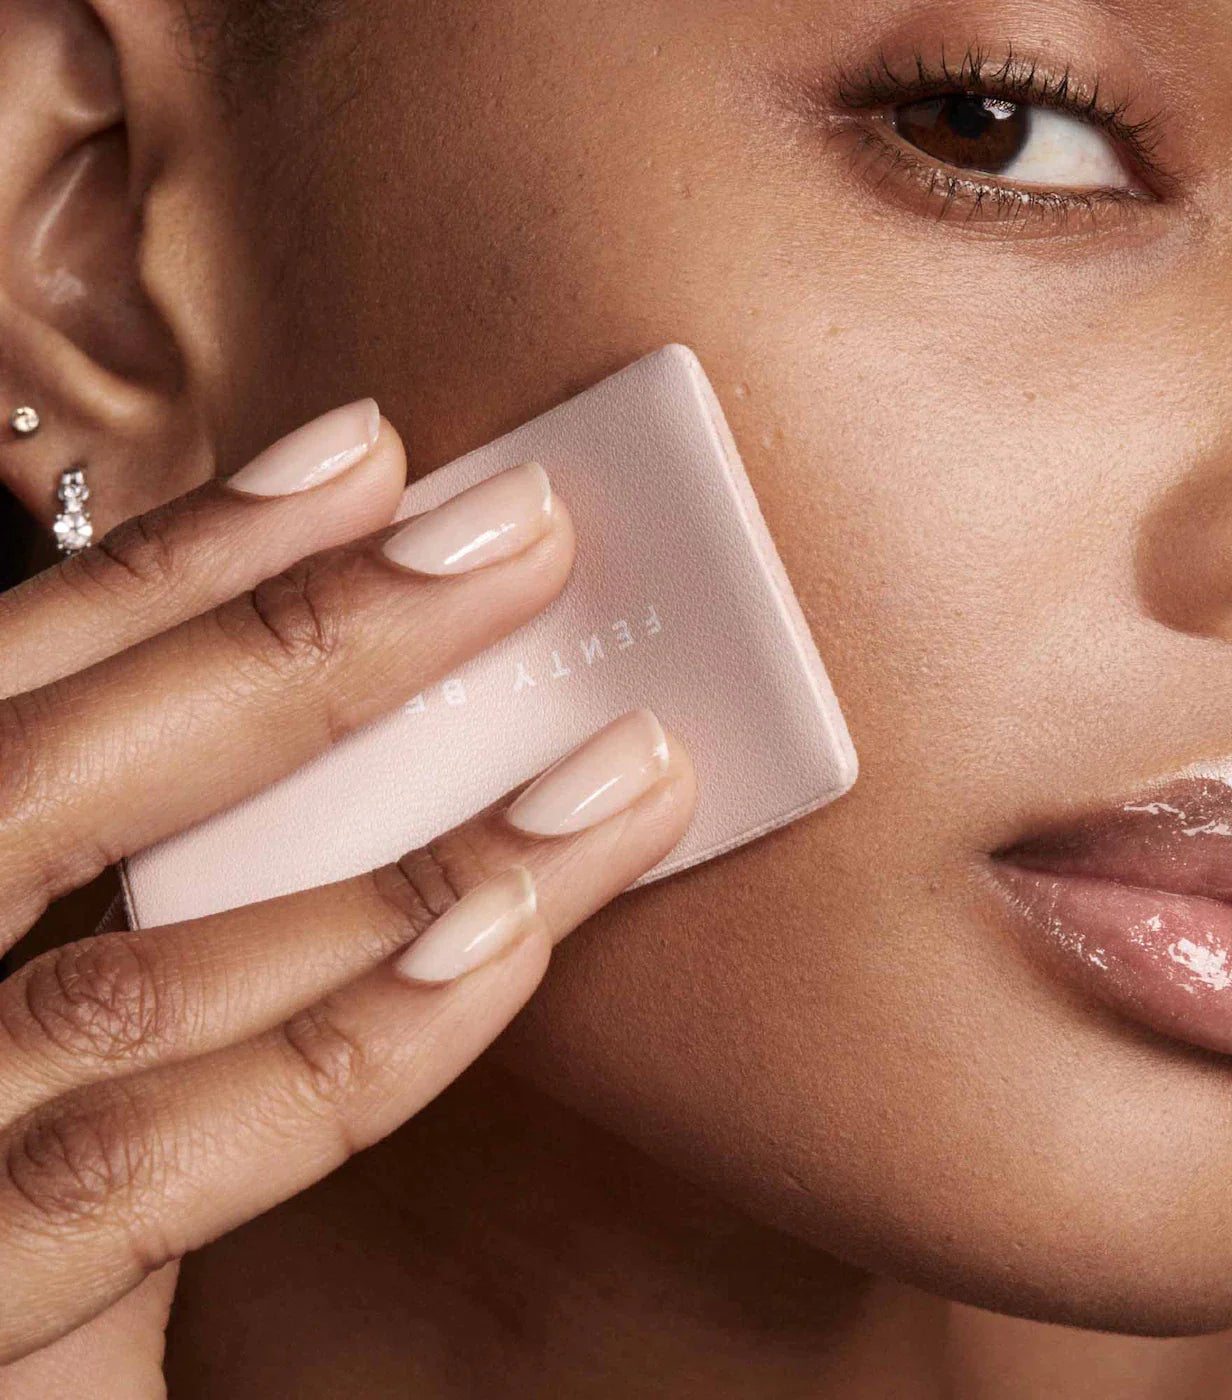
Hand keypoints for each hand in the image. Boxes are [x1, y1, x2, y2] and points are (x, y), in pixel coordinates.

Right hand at [0, 400, 695, 1371]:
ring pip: (143, 973)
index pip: (11, 687)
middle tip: (523, 536)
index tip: (362, 453)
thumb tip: (357, 756)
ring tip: (612, 765)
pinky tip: (502, 947)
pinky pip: (153, 1164)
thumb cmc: (20, 1185)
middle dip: (303, 645)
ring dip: (407, 853)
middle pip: (49, 780)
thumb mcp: (41, 1012)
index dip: (180, 563)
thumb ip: (138, 895)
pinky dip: (343, 1044)